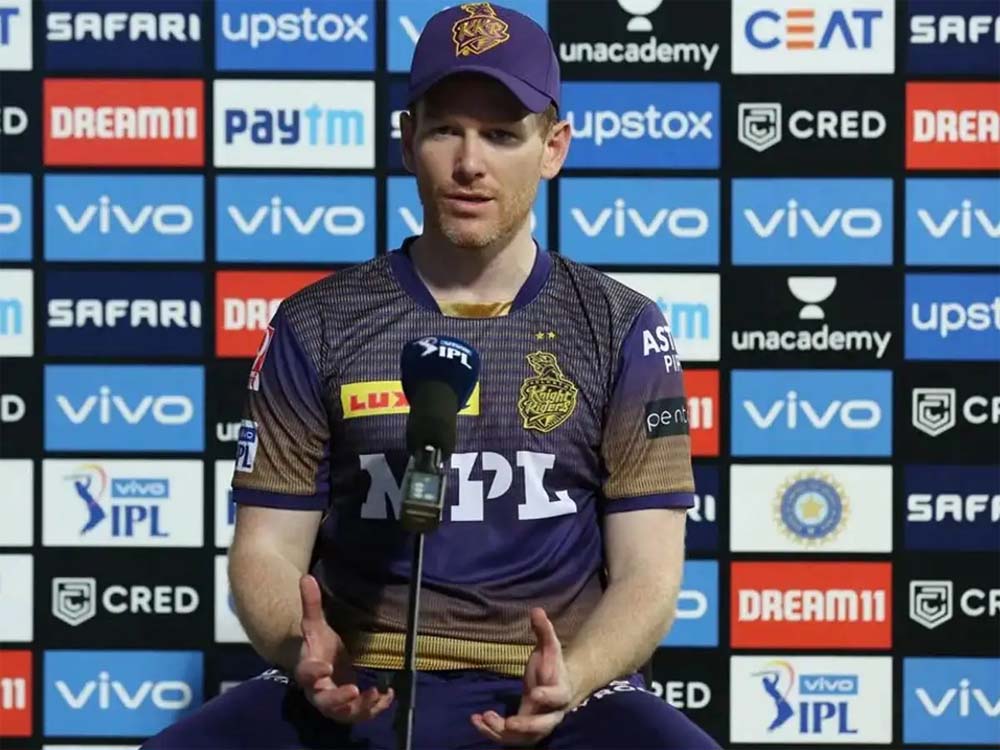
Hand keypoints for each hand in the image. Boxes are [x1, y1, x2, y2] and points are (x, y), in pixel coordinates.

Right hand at [293, 574, 393, 722]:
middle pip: (324, 701)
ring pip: (343, 713)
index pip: (306, 673)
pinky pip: (359, 714)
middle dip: (338, 698)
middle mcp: (318, 691)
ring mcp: (334, 702)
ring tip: (377, 695)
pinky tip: (388, 696)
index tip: (325, 667)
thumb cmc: (318, 644)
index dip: (314, 672)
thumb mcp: (315, 624)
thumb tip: (306, 576)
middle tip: (354, 690)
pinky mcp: (348, 708)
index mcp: (308, 669)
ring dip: (360, 707)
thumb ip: (311, 604)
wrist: (319, 664)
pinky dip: (374, 709)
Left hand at [471, 607, 574, 746]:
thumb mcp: (549, 647)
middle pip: (543, 726)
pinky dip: (491, 732)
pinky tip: (475, 720)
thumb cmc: (552, 666)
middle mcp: (551, 714)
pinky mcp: (524, 733)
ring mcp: (537, 726)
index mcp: (561, 691)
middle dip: (526, 727)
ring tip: (482, 718)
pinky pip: (508, 738)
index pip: (557, 696)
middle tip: (509, 723)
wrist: (559, 687)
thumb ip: (544, 630)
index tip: (533, 692)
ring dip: (501, 732)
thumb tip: (536, 609)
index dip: (547, 695)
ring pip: (522, 738)